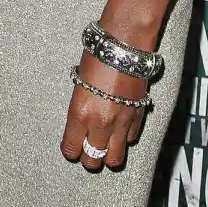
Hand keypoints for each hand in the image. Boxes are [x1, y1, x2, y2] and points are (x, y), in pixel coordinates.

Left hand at [60, 53, 146, 171]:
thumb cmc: (97, 56)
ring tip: (105, 146)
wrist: (123, 46)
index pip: (71, 148)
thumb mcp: (79, 82)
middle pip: (93, 160)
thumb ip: (80, 106)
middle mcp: (100, 124)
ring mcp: (121, 123)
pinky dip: (124, 138)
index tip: (70, 148)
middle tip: (87, 149)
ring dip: (108, 155)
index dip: (70, 151)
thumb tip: (81, 120)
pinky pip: (130, 140)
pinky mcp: (137, 118)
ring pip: (115, 159)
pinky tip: (120, 129)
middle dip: (88, 157)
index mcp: (80, 113)